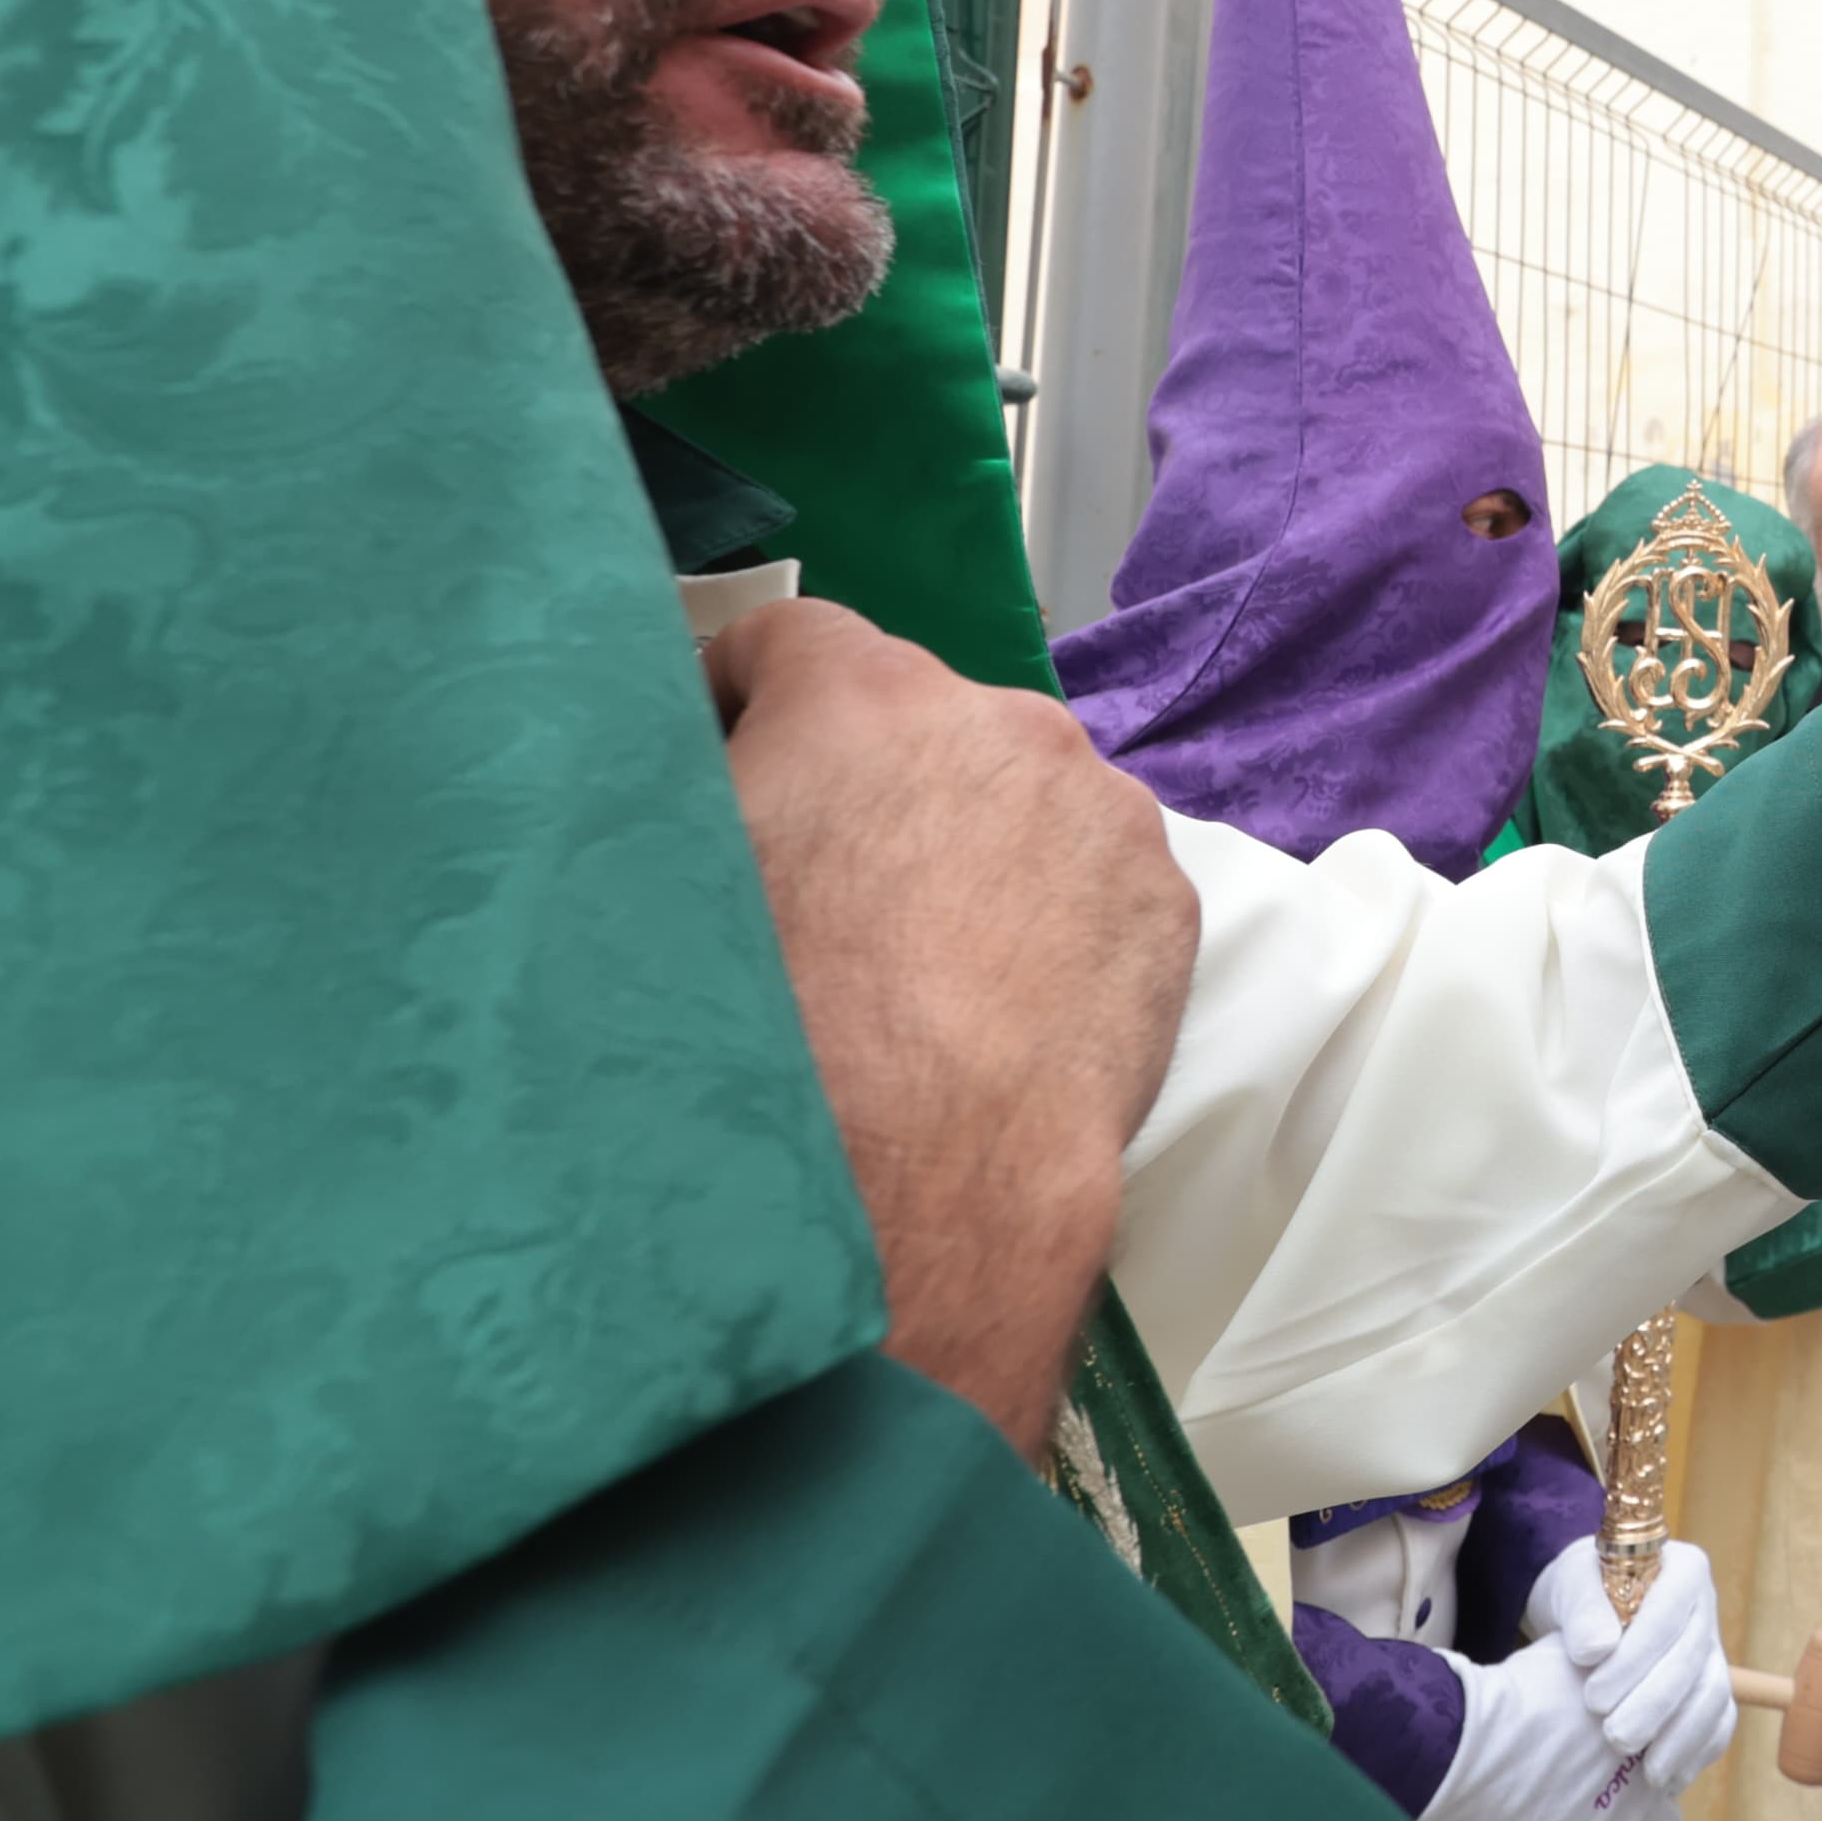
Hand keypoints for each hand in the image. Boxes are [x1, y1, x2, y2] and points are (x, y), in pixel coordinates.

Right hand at [707, 599, 1198, 1449]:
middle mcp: (1004, 721)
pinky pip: (1089, 882)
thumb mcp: (654, 880)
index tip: (724, 756)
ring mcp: (1103, 810)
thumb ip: (670, 787)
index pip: (791, 636)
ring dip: (968, 849)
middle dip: (867, 783)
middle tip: (821, 893)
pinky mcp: (1167, 904)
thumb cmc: (759, 1027)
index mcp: (865, 694)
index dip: (744, 697)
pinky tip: (997, 1006)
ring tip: (917, 966)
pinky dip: (1048, 920)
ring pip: (1016, 801)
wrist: (914, 1184)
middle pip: (917, 723)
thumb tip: (671, 765)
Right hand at [1417, 1618, 1687, 1820]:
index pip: (1674, 1729)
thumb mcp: (1567, 1655)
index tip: (1640, 1738)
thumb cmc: (1511, 1696)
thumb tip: (1616, 1644)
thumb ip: (1604, 1652)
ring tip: (1630, 1811)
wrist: (1466, 1748)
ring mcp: (1623, 1813)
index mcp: (1644, 1713)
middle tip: (1626, 1773)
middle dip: (1653, 1772)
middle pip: (1670, 1772)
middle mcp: (1645, 1761)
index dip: (1656, 1734)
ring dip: (1650, 1815)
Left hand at [1527, 1537, 1742, 1797]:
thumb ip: (1582, 1606)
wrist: (1586, 1618)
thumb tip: (1596, 1648)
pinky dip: (1696, 1754)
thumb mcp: (1570, 1582)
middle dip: (1655, 1705)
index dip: (1638, 1657)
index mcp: (1683, 1569)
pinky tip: (1666, 1781)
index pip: (1672, 1611)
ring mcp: (1714, 1652)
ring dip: (1681, 1738)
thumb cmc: (1580, 1592)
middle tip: (1614, 1738)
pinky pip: (1719, 1724)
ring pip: (1713, 1697)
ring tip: (1645, 1771)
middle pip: (1693, 1661)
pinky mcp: (1711, 1691)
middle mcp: (1707, 1609)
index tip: (1594, 1695)